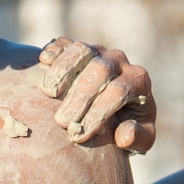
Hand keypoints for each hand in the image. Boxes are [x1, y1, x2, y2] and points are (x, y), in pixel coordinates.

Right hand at [37, 38, 155, 152]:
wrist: (115, 110)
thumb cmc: (127, 126)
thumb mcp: (140, 141)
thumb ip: (138, 138)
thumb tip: (125, 134)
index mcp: (138, 79)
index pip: (118, 91)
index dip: (98, 113)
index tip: (80, 134)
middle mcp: (119, 60)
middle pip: (100, 70)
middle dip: (79, 96)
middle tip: (62, 121)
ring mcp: (97, 50)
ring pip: (82, 50)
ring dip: (64, 69)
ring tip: (49, 92)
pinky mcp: (77, 47)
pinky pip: (65, 43)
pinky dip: (54, 50)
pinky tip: (43, 62)